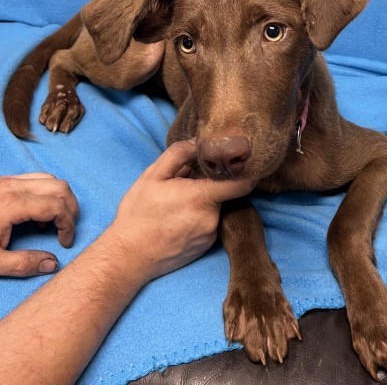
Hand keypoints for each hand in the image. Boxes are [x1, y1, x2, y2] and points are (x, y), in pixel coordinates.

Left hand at [0, 173, 77, 276]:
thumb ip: (23, 264)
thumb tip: (53, 263)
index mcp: (12, 205)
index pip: (57, 207)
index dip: (68, 225)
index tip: (64, 243)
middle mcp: (12, 186)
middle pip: (60, 187)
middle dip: (70, 208)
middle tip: (66, 229)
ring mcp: (6, 180)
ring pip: (49, 179)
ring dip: (59, 198)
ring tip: (51, 222)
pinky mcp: (1, 181)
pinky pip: (34, 179)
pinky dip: (45, 193)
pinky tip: (33, 213)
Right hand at [108, 140, 256, 282]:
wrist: (129, 256)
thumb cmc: (138, 214)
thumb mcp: (153, 176)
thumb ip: (179, 154)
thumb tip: (198, 142)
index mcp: (201, 198)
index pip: (242, 183)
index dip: (245, 171)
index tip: (239, 163)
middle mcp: (212, 218)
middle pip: (222, 192)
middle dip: (207, 184)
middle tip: (183, 184)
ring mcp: (211, 234)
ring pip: (214, 208)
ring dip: (201, 201)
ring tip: (176, 205)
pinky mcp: (206, 246)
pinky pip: (209, 223)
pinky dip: (198, 217)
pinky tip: (177, 220)